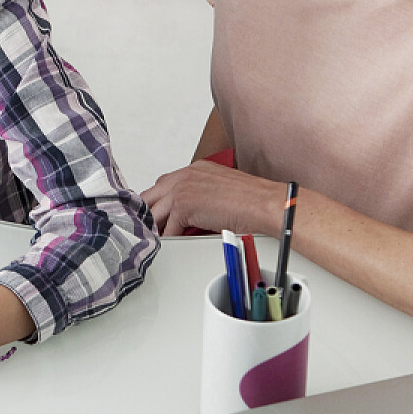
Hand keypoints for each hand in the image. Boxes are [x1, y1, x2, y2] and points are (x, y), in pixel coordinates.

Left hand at [142, 161, 276, 236]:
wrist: (264, 204)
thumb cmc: (251, 200)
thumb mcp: (220, 190)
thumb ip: (201, 194)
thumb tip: (192, 212)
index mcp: (195, 169)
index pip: (164, 184)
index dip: (158, 201)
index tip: (155, 213)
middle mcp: (185, 176)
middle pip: (151, 195)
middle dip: (148, 213)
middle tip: (148, 229)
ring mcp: (182, 189)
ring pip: (154, 212)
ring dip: (154, 227)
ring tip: (153, 239)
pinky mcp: (184, 206)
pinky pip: (168, 228)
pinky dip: (169, 239)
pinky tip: (170, 244)